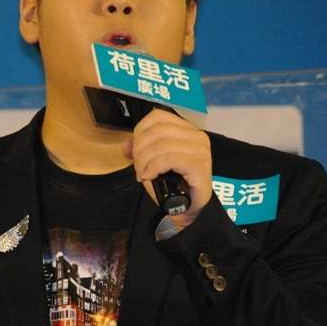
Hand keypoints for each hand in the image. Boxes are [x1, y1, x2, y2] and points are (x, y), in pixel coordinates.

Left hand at [123, 109, 211, 229]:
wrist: (189, 209)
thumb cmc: (174, 185)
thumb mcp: (153, 163)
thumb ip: (140, 150)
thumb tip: (126, 144)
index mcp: (187, 130)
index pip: (158, 117)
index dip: (140, 131)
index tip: (135, 150)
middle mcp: (197, 136)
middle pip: (158, 130)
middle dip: (141, 148)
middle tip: (138, 165)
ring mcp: (200, 151)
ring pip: (162, 145)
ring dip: (145, 160)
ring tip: (143, 173)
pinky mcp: (199, 165)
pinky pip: (170, 159)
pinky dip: (154, 167)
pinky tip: (150, 176)